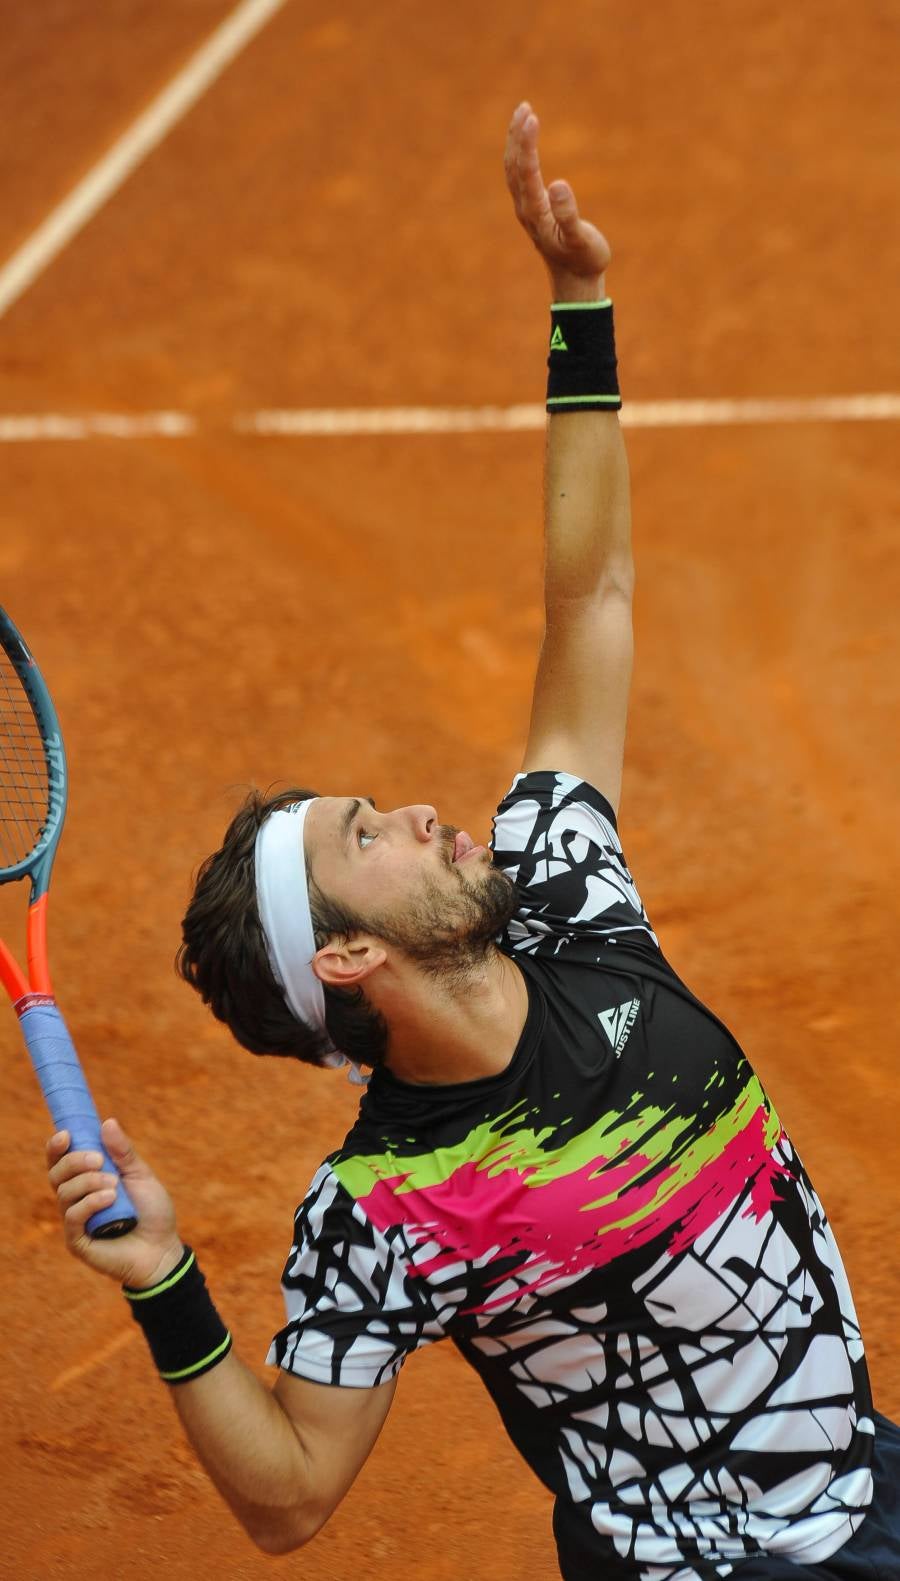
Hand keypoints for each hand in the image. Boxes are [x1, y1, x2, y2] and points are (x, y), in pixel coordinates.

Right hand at [47, 1117, 183, 1288]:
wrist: (163, 1248)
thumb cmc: (152, 1211)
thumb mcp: (140, 1175)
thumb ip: (123, 1152)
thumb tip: (107, 1122)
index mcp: (87, 1180)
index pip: (60, 1161)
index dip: (56, 1147)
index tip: (66, 1134)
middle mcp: (76, 1199)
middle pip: (56, 1173)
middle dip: (74, 1161)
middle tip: (99, 1160)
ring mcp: (75, 1221)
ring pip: (63, 1193)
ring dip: (88, 1183)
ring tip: (114, 1186)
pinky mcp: (76, 1241)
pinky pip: (72, 1216)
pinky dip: (90, 1203)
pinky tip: (109, 1198)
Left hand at [504, 102, 610, 297]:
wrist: (575, 282)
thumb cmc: (583, 260)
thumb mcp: (580, 239)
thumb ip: (568, 214)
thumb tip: (558, 184)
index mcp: (536, 213)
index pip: (526, 171)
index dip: (527, 143)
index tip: (531, 117)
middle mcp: (526, 209)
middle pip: (514, 166)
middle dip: (517, 135)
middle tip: (524, 107)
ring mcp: (526, 210)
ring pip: (513, 169)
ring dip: (515, 141)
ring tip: (523, 113)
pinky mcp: (531, 210)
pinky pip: (519, 176)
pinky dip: (520, 154)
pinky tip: (525, 142)